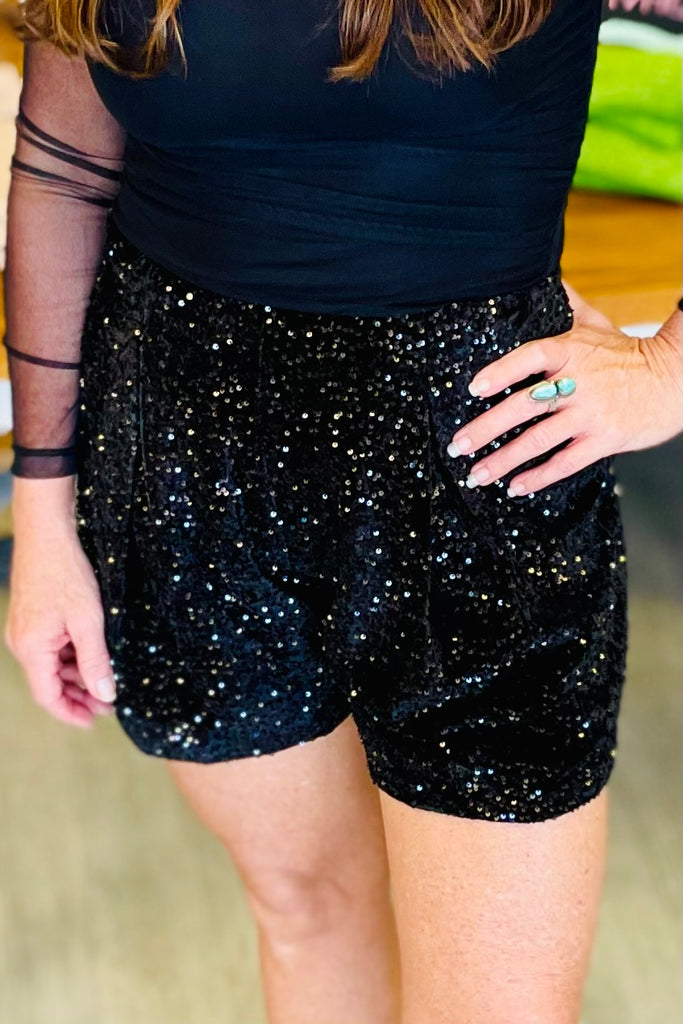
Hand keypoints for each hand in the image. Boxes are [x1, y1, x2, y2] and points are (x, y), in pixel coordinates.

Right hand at [4, 528, 116, 727]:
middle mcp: (21, 644)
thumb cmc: (67, 574)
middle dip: (78, 696)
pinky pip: (50, 648)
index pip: (48, 697)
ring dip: (76, 676)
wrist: (47, 534)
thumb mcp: (88, 621)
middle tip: (108, 704)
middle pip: (49, 683)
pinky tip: (92, 657)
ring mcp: (24, 631)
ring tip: (105, 682)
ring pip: (51, 666)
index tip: (95, 721)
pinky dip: (70, 657)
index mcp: (31, 649)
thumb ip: (96, 661)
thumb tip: (106, 695)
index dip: (71, 713)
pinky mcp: (32, 619)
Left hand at [447, 282, 682, 496]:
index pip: (529, 356)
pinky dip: (538, 476)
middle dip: (485, 429)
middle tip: (457, 446)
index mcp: (571, 351)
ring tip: (477, 474)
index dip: (500, 371)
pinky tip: (515, 486)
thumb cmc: (628, 354)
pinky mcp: (604, 439)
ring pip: (538, 440)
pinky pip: (565, 462)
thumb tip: (544, 279)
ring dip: (503, 460)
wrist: (675, 379)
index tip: (473, 389)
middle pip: (523, 406)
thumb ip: (566, 306)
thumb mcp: (596, 324)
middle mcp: (577, 383)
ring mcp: (590, 413)